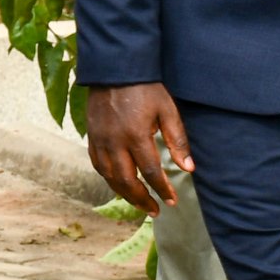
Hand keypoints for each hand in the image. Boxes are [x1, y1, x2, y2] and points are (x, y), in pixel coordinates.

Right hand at [86, 82, 191, 215]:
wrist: (115, 68)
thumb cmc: (145, 88)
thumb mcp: (167, 110)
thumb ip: (177, 140)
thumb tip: (188, 168)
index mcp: (136, 135)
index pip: (150, 172)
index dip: (162, 189)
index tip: (172, 200)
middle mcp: (115, 142)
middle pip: (127, 181)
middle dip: (142, 199)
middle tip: (155, 211)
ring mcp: (100, 140)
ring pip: (109, 177)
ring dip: (125, 194)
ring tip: (138, 203)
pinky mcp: (91, 136)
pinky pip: (97, 164)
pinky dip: (108, 178)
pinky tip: (118, 184)